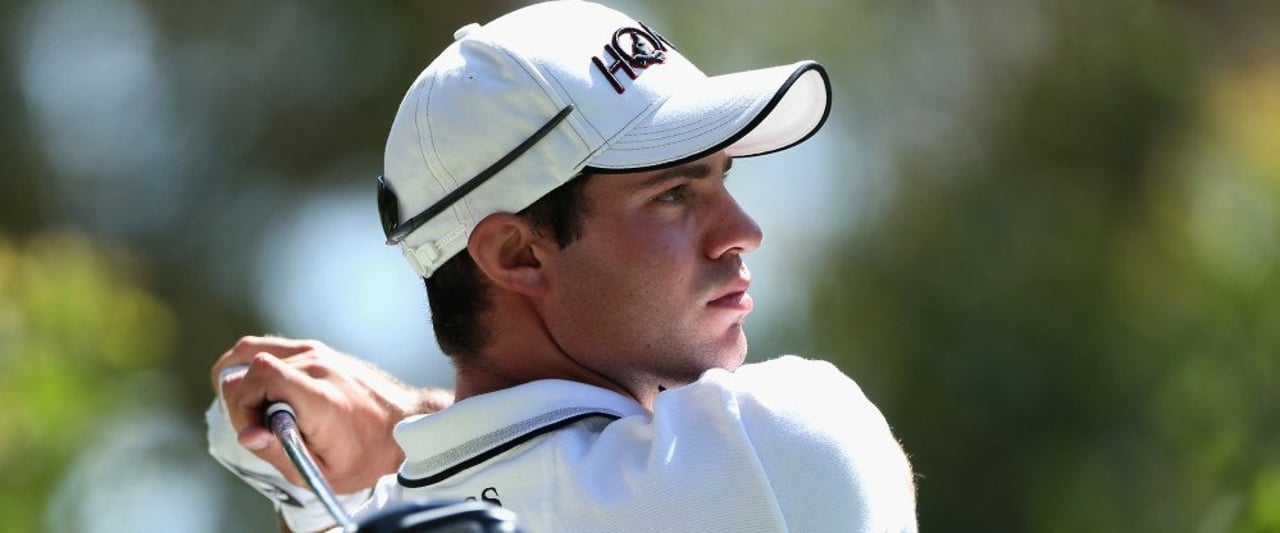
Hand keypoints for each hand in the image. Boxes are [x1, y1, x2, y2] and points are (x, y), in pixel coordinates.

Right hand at [210, 336, 452, 492]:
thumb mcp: (323, 471)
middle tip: (257, 426)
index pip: (258, 376)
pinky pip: (270, 347)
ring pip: (252, 351)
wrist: (405, 424)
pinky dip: (253, 366)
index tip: (254, 431)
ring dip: (243, 380)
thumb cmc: (368, 452)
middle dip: (241, 400)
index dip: (243, 406)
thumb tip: (246, 435)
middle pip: (250, 366)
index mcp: (320, 397)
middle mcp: (318, 366)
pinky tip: (259, 390)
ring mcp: (318, 353)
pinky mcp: (317, 349)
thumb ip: (280, 452)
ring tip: (255, 409)